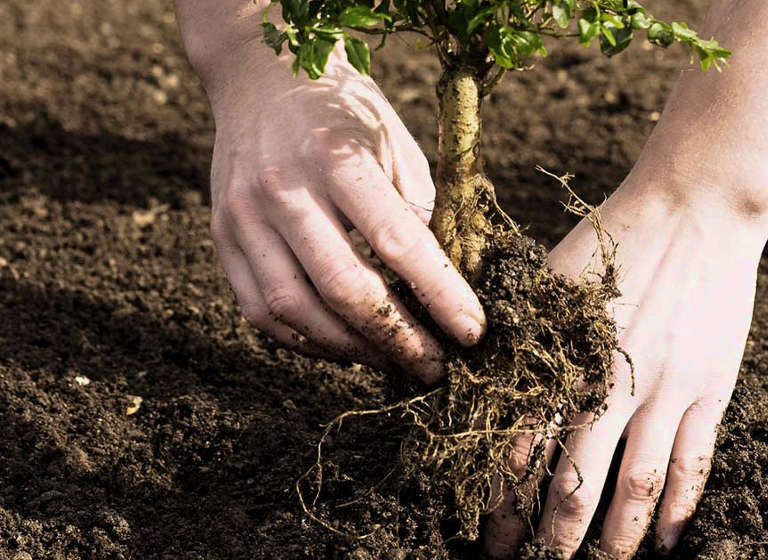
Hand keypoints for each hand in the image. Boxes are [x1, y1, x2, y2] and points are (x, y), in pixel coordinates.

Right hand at [191, 35, 484, 381]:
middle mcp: (283, 189)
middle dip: (398, 339)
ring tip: (392, 361)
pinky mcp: (220, 237)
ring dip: (351, 349)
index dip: (440, 295)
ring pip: (296, 310)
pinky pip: (260, 311)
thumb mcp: (395, 143)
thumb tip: (444, 285)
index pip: (397, 242)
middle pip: (343, 287)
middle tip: (435, 366)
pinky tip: (342, 346)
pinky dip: (305, 340)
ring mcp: (243, 216)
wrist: (259, 75)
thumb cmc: (343, 111)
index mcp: (338, 157)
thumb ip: (417, 211)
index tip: (472, 332)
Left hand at [484, 181, 767, 557]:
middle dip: (552, 536)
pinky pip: (694, 462)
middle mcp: (609, 384)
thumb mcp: (548, 281)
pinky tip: (670, 541)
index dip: (503, 502)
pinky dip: (681, 508)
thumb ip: (518, 337)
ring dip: (617, 535)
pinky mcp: (709, 388)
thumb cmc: (613, 240)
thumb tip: (477, 382)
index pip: (519, 450)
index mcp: (561, 358)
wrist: (695, 208)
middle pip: (575, 480)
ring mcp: (666, 390)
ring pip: (637, 485)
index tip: (493, 536)